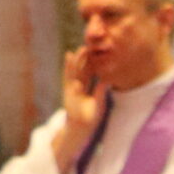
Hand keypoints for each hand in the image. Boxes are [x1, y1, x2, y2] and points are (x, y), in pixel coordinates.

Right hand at [52, 49, 103, 171]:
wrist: (80, 127)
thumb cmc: (90, 116)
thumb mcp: (98, 102)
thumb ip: (100, 91)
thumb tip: (107, 81)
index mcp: (86, 87)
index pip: (89, 73)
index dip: (91, 63)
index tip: (95, 52)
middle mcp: (78, 86)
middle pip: (81, 70)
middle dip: (83, 59)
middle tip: (87, 46)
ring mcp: (71, 88)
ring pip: (74, 72)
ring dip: (75, 62)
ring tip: (77, 50)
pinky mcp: (67, 91)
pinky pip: (67, 77)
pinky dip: (67, 68)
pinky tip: (68, 58)